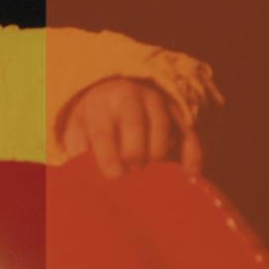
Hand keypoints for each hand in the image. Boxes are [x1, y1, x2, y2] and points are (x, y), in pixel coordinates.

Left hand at [60, 78, 201, 178]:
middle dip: (135, 151)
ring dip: (158, 152)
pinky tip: (189, 175)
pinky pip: (188, 132)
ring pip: (162, 125)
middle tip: (133, 171)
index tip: (115, 176)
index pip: (102, 130)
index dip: (108, 155)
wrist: (113, 93)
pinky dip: (191, 154)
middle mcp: (129, 99)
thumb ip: (78, 150)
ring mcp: (156, 104)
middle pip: (135, 123)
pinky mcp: (176, 114)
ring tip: (152, 175)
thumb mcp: (77, 130)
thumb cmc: (93, 122)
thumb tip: (84, 174)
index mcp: (100, 105)